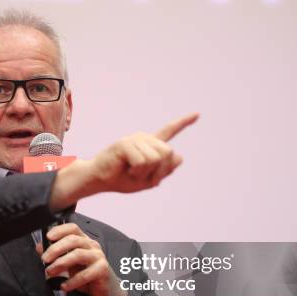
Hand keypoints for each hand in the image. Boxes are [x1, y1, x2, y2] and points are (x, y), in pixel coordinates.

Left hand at [36, 223, 127, 295]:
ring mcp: (98, 257)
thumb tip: (40, 247)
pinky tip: (64, 286)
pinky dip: (72, 281)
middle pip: (73, 240)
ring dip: (61, 263)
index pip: (72, 228)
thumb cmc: (88, 274)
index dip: (60, 230)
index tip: (48, 237)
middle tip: (45, 259)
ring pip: (78, 254)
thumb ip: (55, 254)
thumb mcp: (69, 263)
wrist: (106, 289)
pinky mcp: (102, 270)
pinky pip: (85, 274)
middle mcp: (92, 246)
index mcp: (84, 240)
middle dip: (56, 248)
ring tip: (50, 272)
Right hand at [49, 113, 198, 210]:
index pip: (169, 132)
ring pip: (156, 159)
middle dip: (158, 171)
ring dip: (144, 173)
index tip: (197, 114)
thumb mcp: (147, 180)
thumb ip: (164, 170)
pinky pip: (142, 162)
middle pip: (168, 153)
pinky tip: (126, 169)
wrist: (99, 180)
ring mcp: (134, 139)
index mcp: (149, 145)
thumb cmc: (120, 179)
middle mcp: (144, 138)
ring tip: (131, 171)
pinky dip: (136, 172)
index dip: (183, 123)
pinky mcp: (125, 143)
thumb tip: (180, 157)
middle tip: (140, 175)